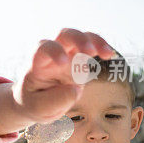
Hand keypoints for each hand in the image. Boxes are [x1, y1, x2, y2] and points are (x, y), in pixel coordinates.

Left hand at [0, 28, 114, 134]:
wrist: (37, 102)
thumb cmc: (34, 103)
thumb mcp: (39, 108)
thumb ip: (56, 101)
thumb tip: (76, 89)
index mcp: (38, 64)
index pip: (44, 49)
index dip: (54, 52)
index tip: (63, 64)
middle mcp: (53, 55)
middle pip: (64, 35)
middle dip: (78, 39)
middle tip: (89, 52)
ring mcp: (67, 55)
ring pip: (81, 36)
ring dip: (94, 41)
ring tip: (107, 53)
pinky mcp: (79, 60)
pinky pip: (91, 46)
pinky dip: (101, 47)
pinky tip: (109, 55)